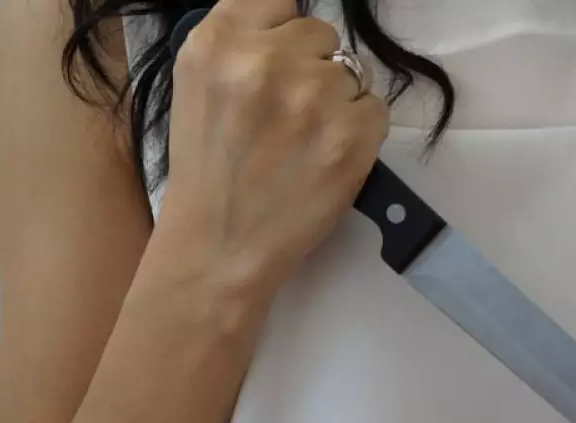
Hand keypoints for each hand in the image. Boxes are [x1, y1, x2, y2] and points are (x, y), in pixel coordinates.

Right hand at [154, 0, 388, 297]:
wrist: (221, 247)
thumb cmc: (211, 171)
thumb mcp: (200, 84)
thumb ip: (242, 42)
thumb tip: (292, 21)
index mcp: (218, 41)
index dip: (283, 33)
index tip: (279, 61)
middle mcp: (266, 60)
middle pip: (321, 33)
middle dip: (311, 68)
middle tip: (287, 116)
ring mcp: (314, 97)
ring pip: (353, 71)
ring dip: (339, 101)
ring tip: (304, 141)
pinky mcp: (353, 135)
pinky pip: (376, 108)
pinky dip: (360, 132)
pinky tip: (325, 157)